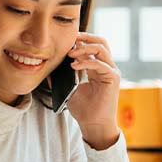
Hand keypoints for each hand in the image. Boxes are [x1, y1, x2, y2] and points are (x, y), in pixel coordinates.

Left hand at [66, 32, 121, 149]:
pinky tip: (74, 66)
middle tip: (70, 38)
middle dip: (85, 37)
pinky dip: (86, 62)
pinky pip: (100, 64)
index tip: (65, 41)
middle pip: (101, 42)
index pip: (92, 46)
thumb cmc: (84, 110)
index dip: (80, 41)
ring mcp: (111, 71)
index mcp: (98, 68)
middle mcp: (106, 67)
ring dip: (84, 48)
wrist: (93, 125)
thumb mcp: (69, 89)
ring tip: (70, 53)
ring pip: (102, 48)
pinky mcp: (113, 78)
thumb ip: (62, 78)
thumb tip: (48, 68)